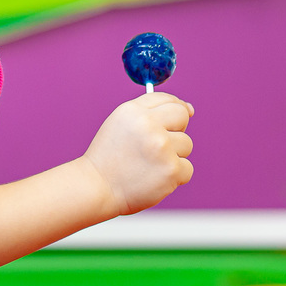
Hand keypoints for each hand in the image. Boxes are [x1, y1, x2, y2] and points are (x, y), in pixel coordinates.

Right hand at [82, 92, 193, 216]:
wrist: (97, 187)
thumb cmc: (110, 157)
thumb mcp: (121, 124)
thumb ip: (148, 113)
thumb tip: (188, 109)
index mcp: (133, 111)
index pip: (165, 98)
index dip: (174, 106)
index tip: (178, 117)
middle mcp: (148, 125)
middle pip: (181, 115)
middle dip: (177, 128)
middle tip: (161, 145)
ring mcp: (161, 147)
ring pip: (186, 144)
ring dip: (174, 155)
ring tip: (150, 165)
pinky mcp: (171, 170)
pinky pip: (187, 168)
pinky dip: (175, 176)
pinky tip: (154, 179)